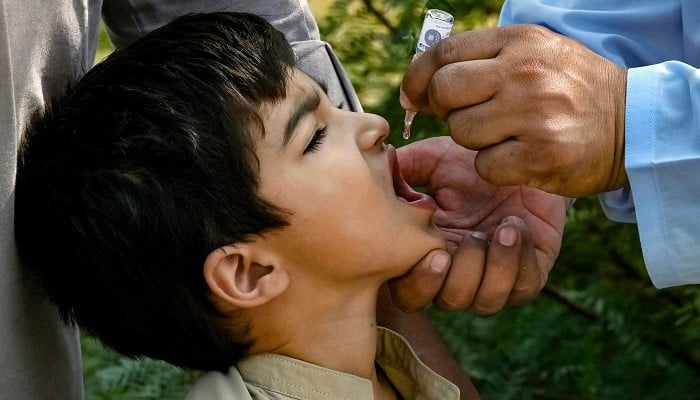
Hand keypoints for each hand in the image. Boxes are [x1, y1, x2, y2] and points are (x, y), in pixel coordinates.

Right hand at [387, 136, 565, 314]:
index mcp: (427, 256)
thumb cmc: (469, 164)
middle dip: (460, 276)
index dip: (418, 284)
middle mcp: (457, 276)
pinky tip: (517, 226)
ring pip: (486, 302)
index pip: (410, 293)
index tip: (437, 253)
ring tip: (503, 227)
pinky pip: (524, 288)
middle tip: (472, 238)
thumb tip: (377, 174)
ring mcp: (494, 281)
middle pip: (449, 301)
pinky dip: (521, 259)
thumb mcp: (433, 160)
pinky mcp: (529, 276)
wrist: (523, 158)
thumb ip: (401, 170)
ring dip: (495, 266)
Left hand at [400, 24, 627, 197]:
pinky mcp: (541, 155)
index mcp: (520, 42)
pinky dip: (494, 167)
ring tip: (506, 135)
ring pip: (461, 132)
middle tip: (469, 116)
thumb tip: (420, 87)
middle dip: (445, 109)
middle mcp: (525, 73)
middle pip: (445, 92)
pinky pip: (485, 165)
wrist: (631, 125)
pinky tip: (519, 156)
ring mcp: (534, 115)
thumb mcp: (534, 56)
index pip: (444, 53)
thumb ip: (481, 62)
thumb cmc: (571, 90)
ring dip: (474, 140)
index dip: (417, 76)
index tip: (412, 94)